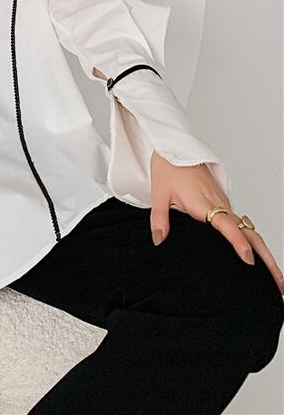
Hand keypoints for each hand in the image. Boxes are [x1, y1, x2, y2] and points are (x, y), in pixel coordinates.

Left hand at [149, 150, 283, 293]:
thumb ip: (160, 219)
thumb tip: (159, 241)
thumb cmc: (168, 167)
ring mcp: (224, 205)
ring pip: (250, 231)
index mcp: (204, 203)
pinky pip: (242, 225)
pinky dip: (254, 242)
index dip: (238, 243)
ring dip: (264, 253)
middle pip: (250, 234)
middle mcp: (220, 205)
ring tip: (275, 279)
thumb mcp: (159, 193)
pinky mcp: (223, 204)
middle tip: (280, 285)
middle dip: (267, 260)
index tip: (249, 260)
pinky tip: (258, 257)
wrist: (174, 146)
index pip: (227, 226)